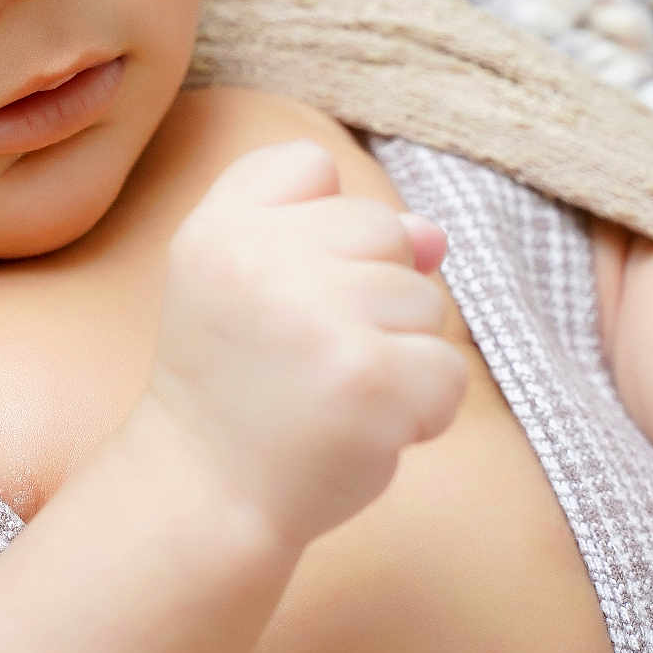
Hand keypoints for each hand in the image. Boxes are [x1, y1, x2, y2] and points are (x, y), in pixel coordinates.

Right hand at [142, 140, 467, 554]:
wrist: (206, 489)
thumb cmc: (236, 377)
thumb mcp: (247, 279)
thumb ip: (327, 232)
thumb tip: (433, 235)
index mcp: (219, 226)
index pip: (307, 163)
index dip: (314, 223)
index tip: (278, 284)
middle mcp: (259, 259)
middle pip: (380, 227)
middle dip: (368, 289)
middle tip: (307, 347)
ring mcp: (316, 316)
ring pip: (423, 298)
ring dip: (396, 350)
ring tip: (330, 388)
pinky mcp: (369, 378)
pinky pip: (446, 367)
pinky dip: (422, 407)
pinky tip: (363, 425)